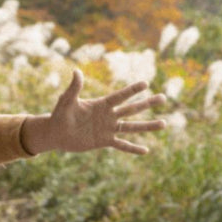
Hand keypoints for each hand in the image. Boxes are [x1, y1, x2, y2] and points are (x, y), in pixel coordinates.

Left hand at [21, 70, 167, 156]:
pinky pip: (122, 145)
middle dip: (147, 103)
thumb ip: (74, 87)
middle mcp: (108, 115)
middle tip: (163, 98)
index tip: (146, 83)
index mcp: (101, 104)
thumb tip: (76, 71)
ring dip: (148, 126)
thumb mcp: (67, 100)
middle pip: (132, 109)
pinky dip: (133, 148)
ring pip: (132, 127)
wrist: (56, 133)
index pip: (120, 96)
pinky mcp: (105, 141)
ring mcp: (108, 129)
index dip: (132, 90)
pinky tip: (146, 151)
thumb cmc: (60, 114)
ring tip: (164, 123)